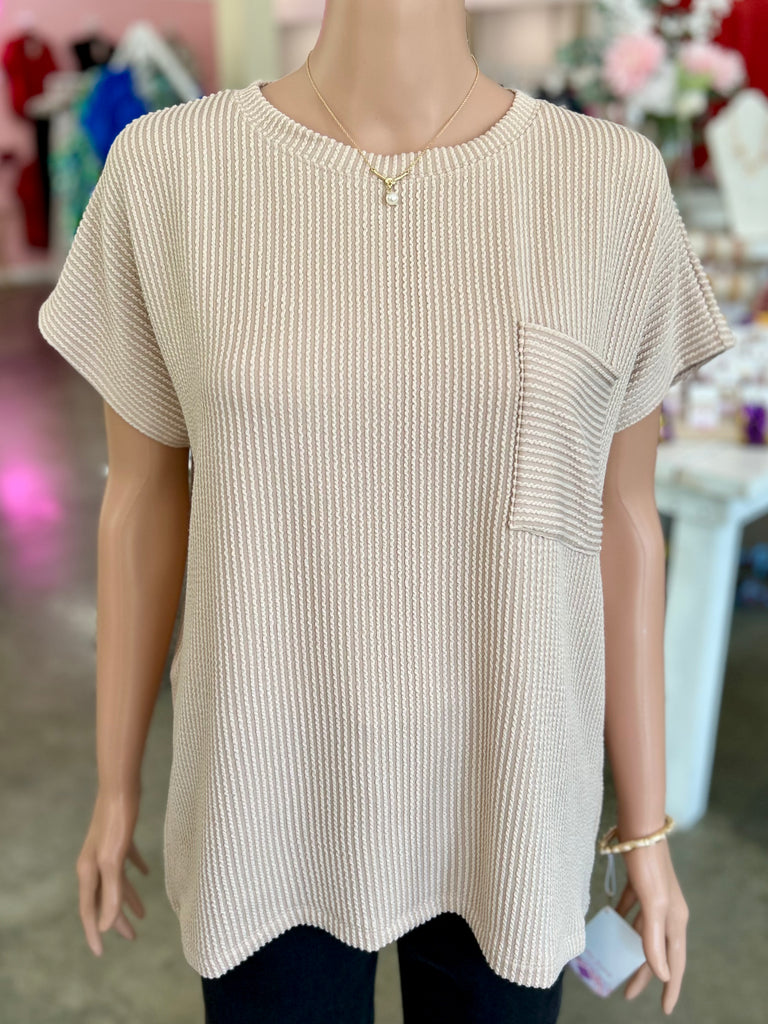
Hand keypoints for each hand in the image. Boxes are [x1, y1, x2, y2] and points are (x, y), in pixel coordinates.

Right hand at [76, 789, 149, 956]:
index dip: (95, 933)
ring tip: (143, 914)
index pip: (89, 911)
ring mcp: (105, 850)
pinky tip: (147, 874)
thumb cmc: (116, 822)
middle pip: (104, 899)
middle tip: (132, 938)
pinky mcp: (119, 838)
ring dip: (128, 899)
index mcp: (88, 871)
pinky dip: (136, 870)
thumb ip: (110, 892)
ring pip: (116, 882)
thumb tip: (106, 926)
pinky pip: (127, 861)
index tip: (100, 954)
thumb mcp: (113, 860)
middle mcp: (94, 863)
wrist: (120, 786)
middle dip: (116, 920)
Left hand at [614, 838, 688, 1014]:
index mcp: (676, 920)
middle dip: (644, 974)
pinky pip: (631, 910)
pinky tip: (611, 922)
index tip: (664, 1010)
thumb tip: (660, 973)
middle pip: (657, 951)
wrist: (640, 828)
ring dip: (632, 949)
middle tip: (627, 993)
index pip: (674, 963)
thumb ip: (654, 938)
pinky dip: (622, 919)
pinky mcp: (639, 884)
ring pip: (643, 932)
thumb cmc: (647, 866)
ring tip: (617, 962)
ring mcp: (654, 897)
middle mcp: (668, 911)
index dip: (670, 987)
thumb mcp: (652, 904)